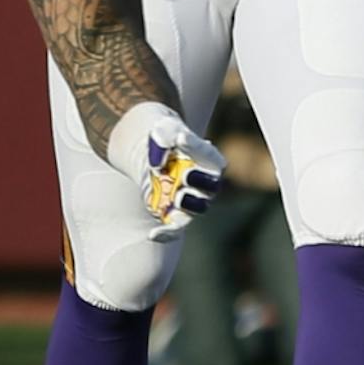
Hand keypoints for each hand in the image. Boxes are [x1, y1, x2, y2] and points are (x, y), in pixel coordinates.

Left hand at [109, 108, 225, 243]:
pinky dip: (167, 233)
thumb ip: (168, 134)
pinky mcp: (175, 214)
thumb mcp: (165, 129)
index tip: (180, 138)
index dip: (196, 147)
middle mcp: (206, 183)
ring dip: (187, 204)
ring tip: (177, 196)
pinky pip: (175, 228)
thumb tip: (166, 150)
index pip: (209, 156)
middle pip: (209, 186)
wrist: (154, 157)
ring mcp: (192, 201)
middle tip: (186, 174)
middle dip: (199, 181)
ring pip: (196, 209)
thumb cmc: (167, 140)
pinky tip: (153, 234)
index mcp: (210, 160)